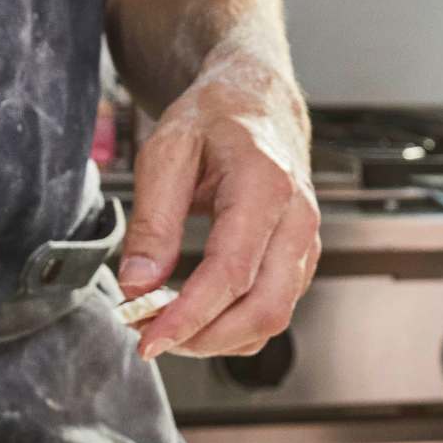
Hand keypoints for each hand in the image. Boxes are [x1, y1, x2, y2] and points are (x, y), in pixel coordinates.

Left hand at [117, 48, 319, 358]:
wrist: (258, 102)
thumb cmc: (215, 120)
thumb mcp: (166, 153)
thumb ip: (152, 222)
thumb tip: (137, 284)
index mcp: (264, 186)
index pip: (231, 273)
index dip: (188, 316)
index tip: (147, 337)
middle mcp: (297, 220)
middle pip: (262, 309)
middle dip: (203, 338)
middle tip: (150, 336)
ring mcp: (305, 243)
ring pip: (271, 320)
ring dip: (216, 339)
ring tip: (166, 326)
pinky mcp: (300, 260)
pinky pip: (273, 312)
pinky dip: (233, 329)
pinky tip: (196, 319)